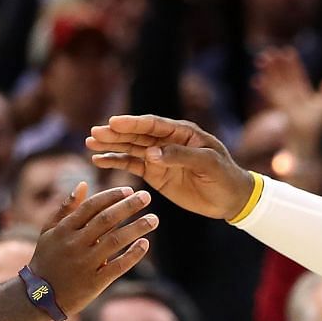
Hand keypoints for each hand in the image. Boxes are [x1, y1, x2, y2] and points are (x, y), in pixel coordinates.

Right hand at [29, 184, 156, 312]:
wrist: (38, 296)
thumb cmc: (46, 259)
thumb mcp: (49, 231)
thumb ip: (66, 208)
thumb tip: (83, 184)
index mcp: (64, 229)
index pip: (92, 207)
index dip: (111, 196)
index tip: (129, 190)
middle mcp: (75, 244)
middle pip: (106, 220)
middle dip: (128, 206)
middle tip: (147, 196)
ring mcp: (85, 263)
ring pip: (115, 241)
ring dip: (137, 228)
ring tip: (154, 219)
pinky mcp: (94, 282)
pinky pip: (118, 266)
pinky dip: (133, 254)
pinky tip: (145, 244)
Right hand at [88, 116, 255, 220]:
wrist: (230, 198)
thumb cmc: (224, 176)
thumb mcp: (207, 163)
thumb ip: (180, 156)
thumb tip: (151, 153)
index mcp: (182, 132)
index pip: (154, 125)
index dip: (134, 123)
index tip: (114, 122)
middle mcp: (167, 141)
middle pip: (138, 135)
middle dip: (116, 133)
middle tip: (95, 132)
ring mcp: (159, 157)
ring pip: (131, 148)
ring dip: (111, 146)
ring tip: (90, 143)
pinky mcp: (155, 173)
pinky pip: (132, 165)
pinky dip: (116, 162)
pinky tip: (99, 160)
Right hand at [255, 48, 321, 150]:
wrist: (305, 140)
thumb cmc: (316, 125)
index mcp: (304, 90)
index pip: (298, 73)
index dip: (293, 63)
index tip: (288, 52)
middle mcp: (292, 93)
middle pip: (283, 75)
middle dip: (277, 64)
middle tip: (271, 51)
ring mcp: (283, 99)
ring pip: (274, 82)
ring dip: (267, 72)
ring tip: (261, 60)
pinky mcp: (276, 107)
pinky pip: (268, 95)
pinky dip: (262, 88)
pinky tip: (256, 81)